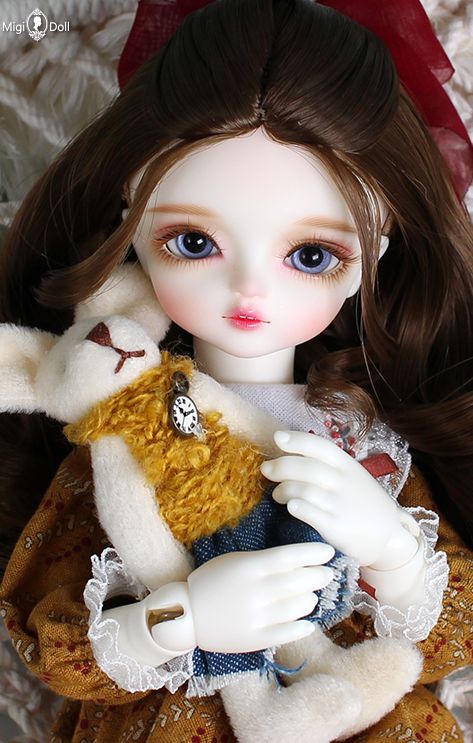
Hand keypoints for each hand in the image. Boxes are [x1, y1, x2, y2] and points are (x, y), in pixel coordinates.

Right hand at [185, 543, 333, 652]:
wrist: (187, 614)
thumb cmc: (212, 581)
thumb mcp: (235, 561)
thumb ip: (264, 560)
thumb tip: (297, 561)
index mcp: (250, 567)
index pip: (290, 557)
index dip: (313, 553)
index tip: (328, 551)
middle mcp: (256, 591)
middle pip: (299, 581)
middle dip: (318, 576)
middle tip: (326, 574)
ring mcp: (256, 616)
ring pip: (298, 607)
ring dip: (310, 599)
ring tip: (312, 596)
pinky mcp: (255, 638)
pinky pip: (287, 632)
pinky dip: (302, 626)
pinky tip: (309, 622)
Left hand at [261, 430, 403, 566]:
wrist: (389, 537)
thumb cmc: (364, 503)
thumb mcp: (353, 477)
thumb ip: (328, 465)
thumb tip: (292, 451)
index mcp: (348, 466)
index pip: (319, 446)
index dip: (296, 440)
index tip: (277, 438)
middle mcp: (344, 482)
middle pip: (306, 467)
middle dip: (280, 466)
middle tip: (266, 470)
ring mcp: (341, 505)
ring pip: (304, 489)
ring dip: (283, 489)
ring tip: (277, 494)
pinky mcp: (337, 528)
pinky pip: (311, 514)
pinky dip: (296, 507)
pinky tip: (290, 506)